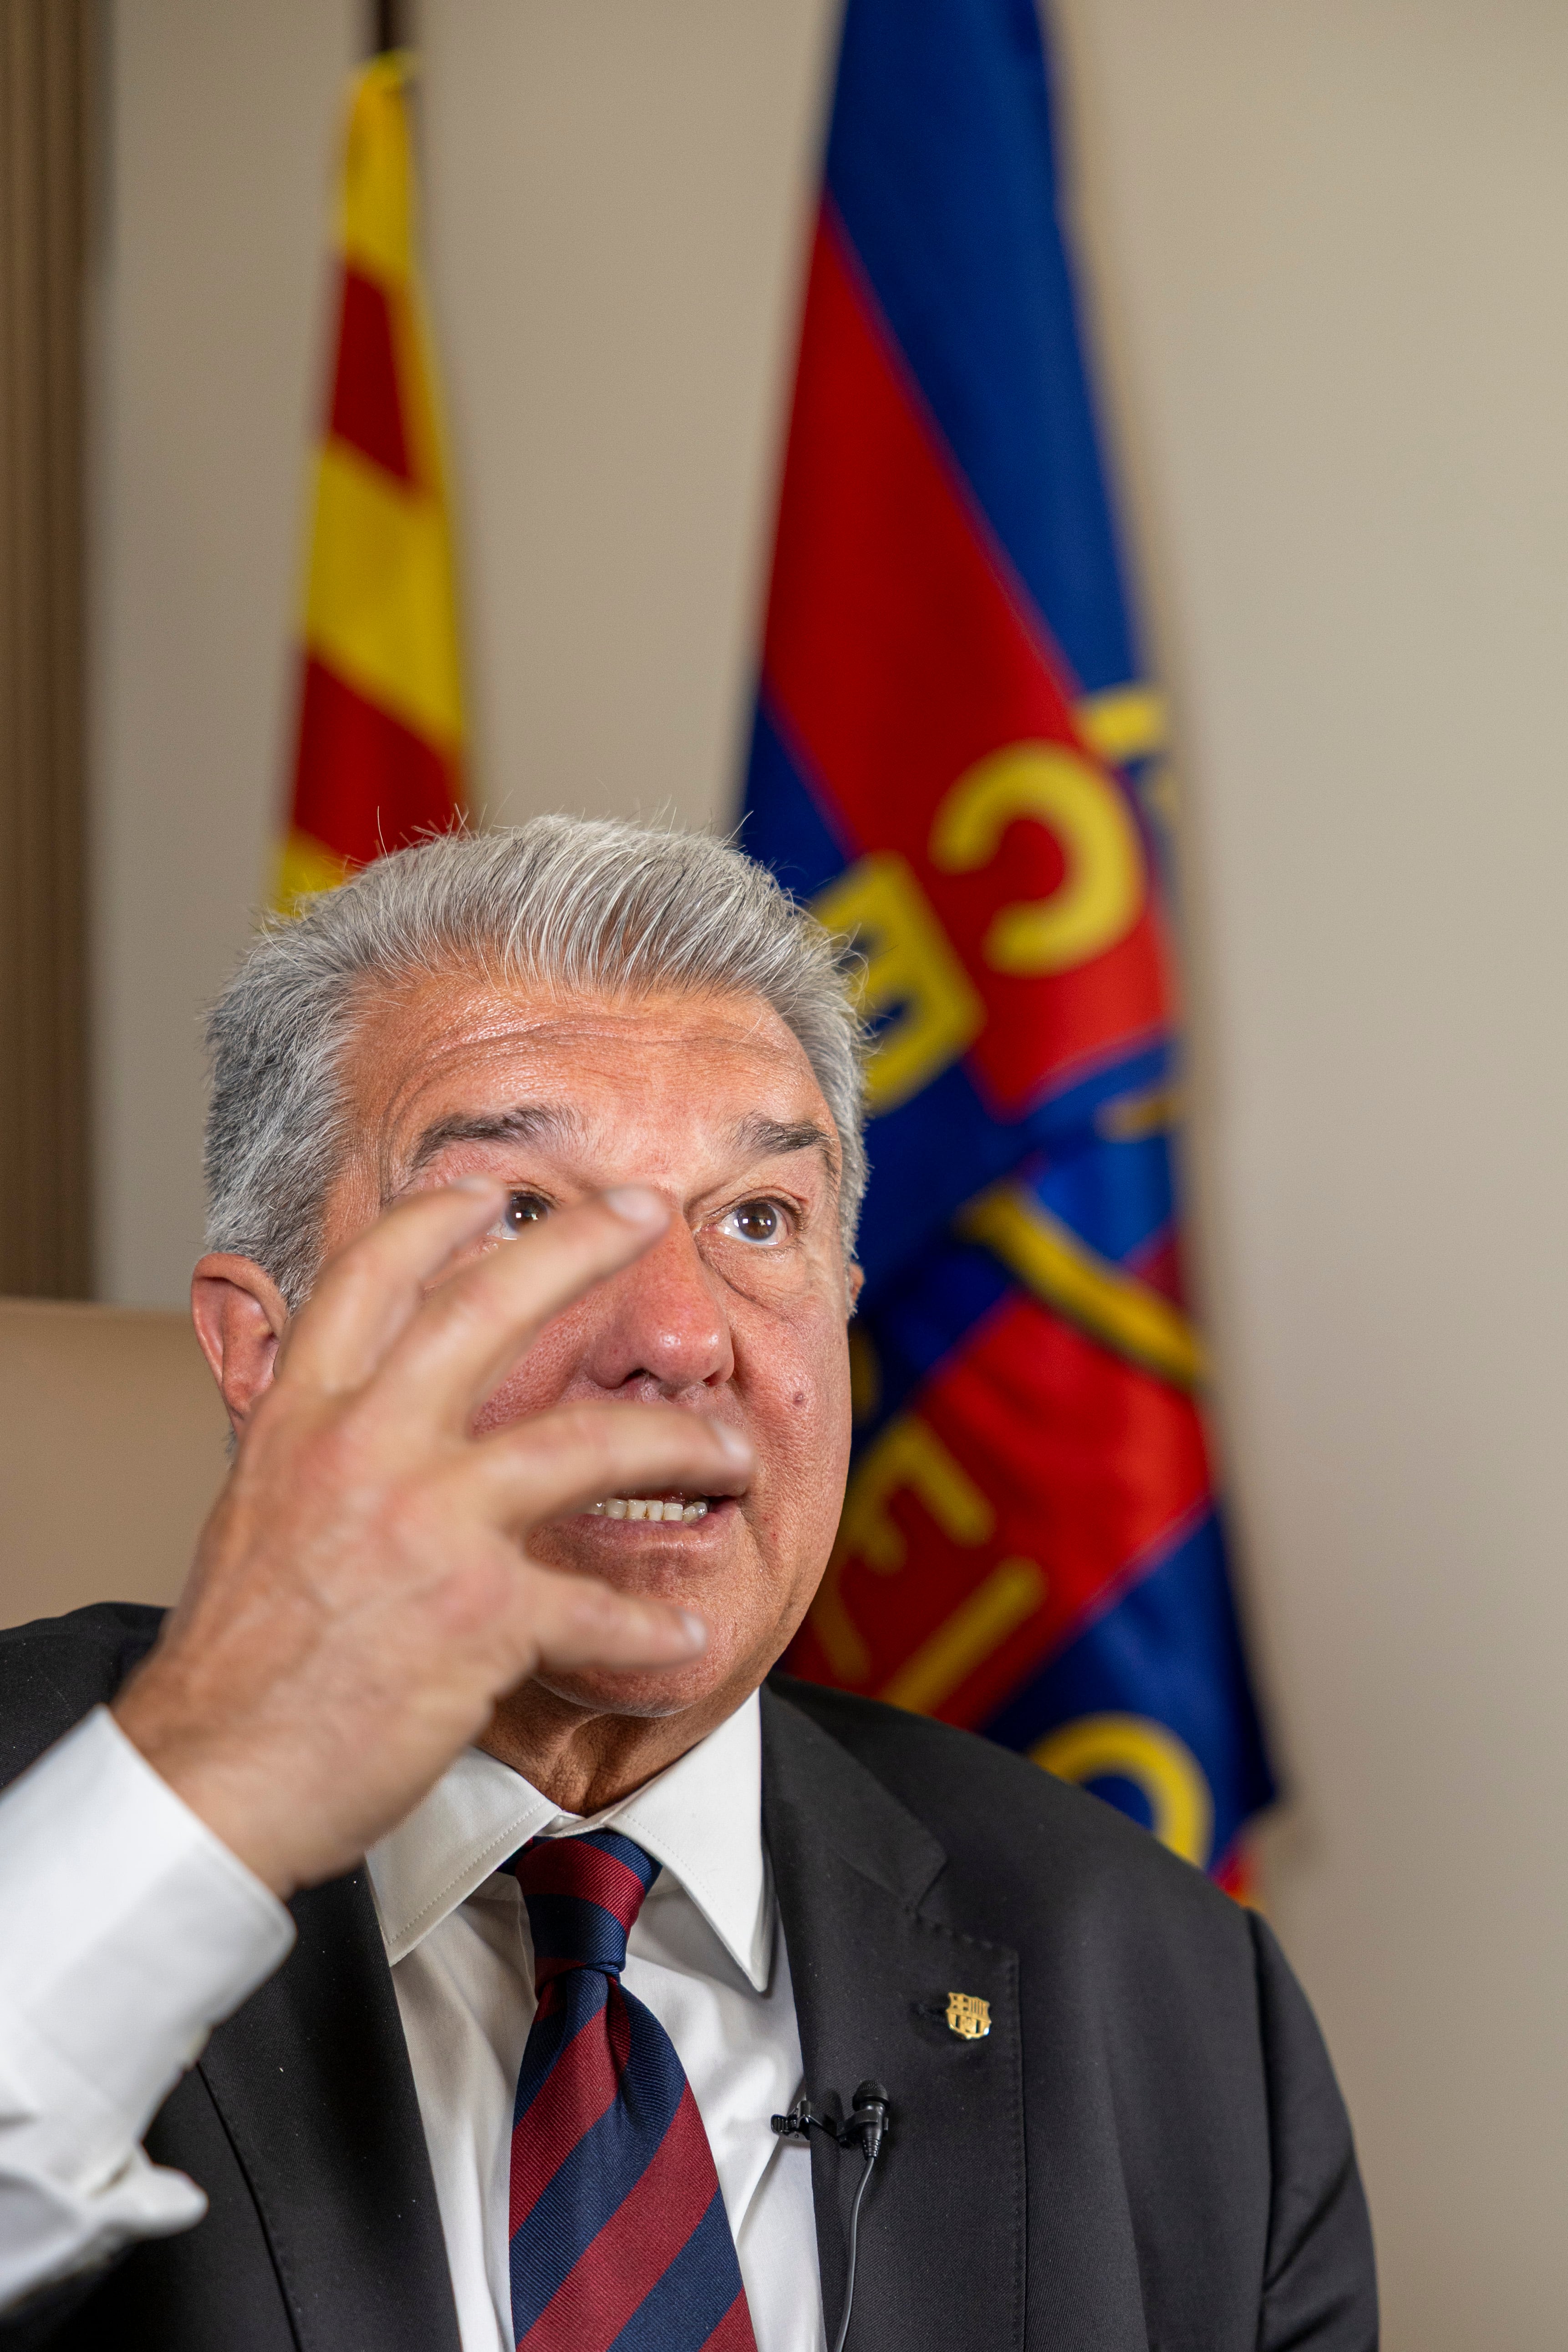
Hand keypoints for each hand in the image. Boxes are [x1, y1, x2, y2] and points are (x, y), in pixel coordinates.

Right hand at [112, 1181, 749, 1897]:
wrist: (213, 1776)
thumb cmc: (238, 1663)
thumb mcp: (258, 1515)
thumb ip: (321, 1454)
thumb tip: (361, 1418)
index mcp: (302, 1421)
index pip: (369, 1280)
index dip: (435, 1220)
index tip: (489, 1191)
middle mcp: (365, 1449)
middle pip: (488, 1307)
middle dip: (583, 1244)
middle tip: (648, 1209)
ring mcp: (427, 1525)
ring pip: (588, 1444)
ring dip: (678, 1443)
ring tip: (732, 1452)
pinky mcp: (478, 1615)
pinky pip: (599, 1607)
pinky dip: (653, 1625)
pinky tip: (686, 1634)